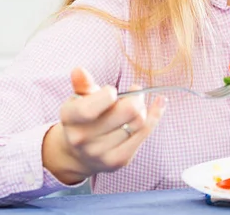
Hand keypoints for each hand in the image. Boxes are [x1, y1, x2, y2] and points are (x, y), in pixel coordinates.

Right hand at [42, 67, 165, 183]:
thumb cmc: (83, 117)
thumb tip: (79, 70)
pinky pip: (145, 133)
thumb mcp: (79, 98)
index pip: (90, 108)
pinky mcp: (119, 160)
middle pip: (128, 111)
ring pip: (139, 122)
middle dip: (135, 97)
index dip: (108, 95)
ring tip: (135, 104)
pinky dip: (155, 115)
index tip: (112, 91)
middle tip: (133, 93)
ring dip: (142, 108)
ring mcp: (101, 152)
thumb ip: (82, 84)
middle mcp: (82, 138)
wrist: (78, 153)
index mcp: (70, 118)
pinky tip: (159, 103)